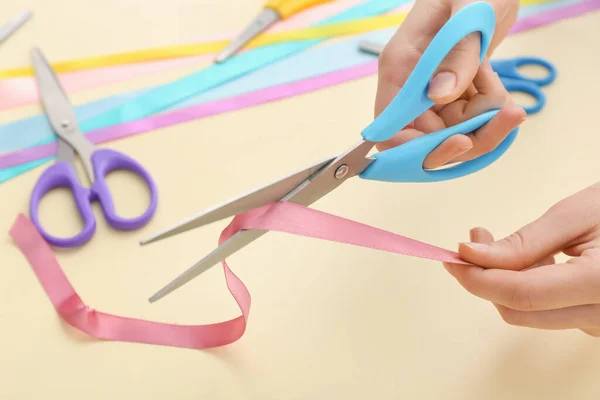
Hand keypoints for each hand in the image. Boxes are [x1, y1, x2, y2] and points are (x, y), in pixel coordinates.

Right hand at [375, 0, 525, 168]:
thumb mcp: (470, 11)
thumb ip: (458, 54)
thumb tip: (440, 94)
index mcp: (400, 67)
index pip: (389, 129)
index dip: (416, 148)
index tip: (459, 141)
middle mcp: (410, 85)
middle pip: (425, 140)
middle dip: (468, 136)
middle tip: (507, 114)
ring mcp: (429, 92)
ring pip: (451, 134)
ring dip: (486, 123)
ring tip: (507, 97)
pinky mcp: (451, 93)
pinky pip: (466, 121)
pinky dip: (489, 114)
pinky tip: (500, 91)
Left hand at [444, 183, 599, 336]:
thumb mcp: (574, 215)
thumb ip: (522, 242)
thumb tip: (470, 254)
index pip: (519, 294)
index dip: (476, 278)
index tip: (451, 257)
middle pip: (518, 311)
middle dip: (486, 278)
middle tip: (476, 237)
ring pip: (530, 313)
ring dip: (507, 281)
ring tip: (510, 243)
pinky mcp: (596, 322)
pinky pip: (548, 311)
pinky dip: (529, 287)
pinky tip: (539, 260)